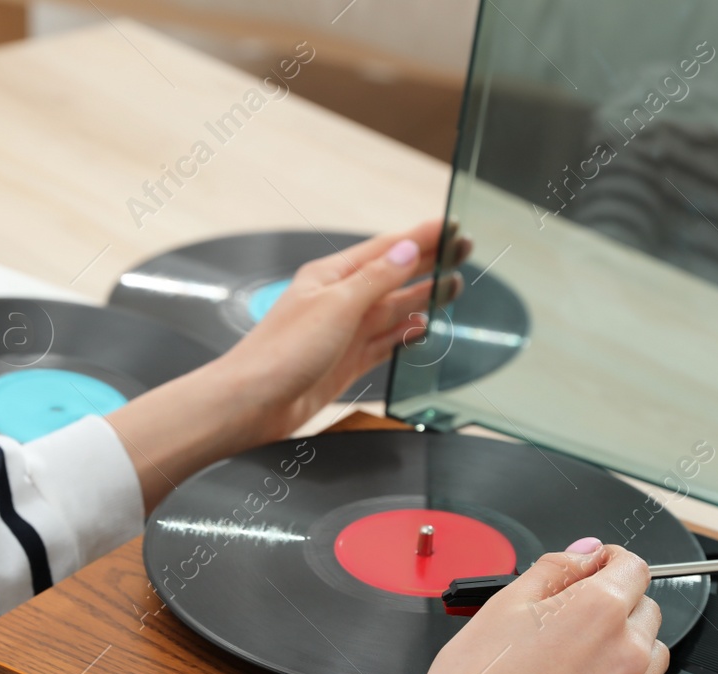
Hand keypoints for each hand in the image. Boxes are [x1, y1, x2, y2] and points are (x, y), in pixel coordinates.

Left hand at [214, 219, 468, 440]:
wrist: (253, 403)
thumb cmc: (280, 352)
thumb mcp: (336, 306)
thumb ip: (376, 279)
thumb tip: (407, 250)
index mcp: (331, 276)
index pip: (386, 249)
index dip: (421, 237)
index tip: (451, 226)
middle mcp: (338, 301)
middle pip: (394, 276)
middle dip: (429, 263)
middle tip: (464, 249)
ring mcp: (343, 333)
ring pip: (393, 310)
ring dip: (423, 298)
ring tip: (455, 286)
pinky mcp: (345, 363)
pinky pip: (384, 343)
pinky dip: (406, 335)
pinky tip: (423, 328)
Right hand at [318, 540, 668, 673]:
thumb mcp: (504, 604)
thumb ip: (555, 569)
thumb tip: (586, 552)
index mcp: (598, 608)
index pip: (635, 566)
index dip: (611, 561)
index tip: (596, 568)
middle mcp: (626, 648)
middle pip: (646, 607)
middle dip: (618, 602)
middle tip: (572, 617)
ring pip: (653, 652)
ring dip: (629, 644)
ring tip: (580, 656)